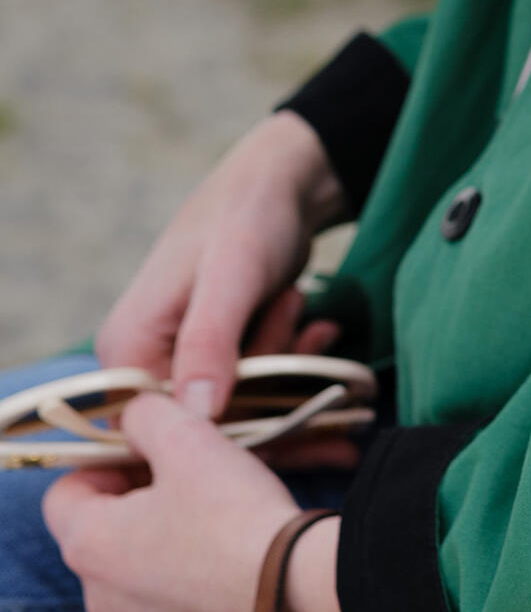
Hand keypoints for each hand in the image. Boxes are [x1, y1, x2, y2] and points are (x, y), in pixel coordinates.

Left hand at [42, 394, 350, 611]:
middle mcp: (101, 598)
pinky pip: (174, 604)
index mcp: (89, 546)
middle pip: (101, 535)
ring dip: (164, 542)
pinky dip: (193, 581)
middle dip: (137, 503)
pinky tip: (234, 561)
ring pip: (137, 572)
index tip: (149, 454)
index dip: (105, 464)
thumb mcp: (187, 438)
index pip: (64, 494)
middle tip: (187, 479)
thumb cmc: (236, 515)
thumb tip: (135, 419)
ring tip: (217, 520)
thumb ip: (145, 415)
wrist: (299, 593)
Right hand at [97, 113, 348, 417]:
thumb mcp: (231, 276)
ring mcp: (181, 357)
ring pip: (243, 401)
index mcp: (129, 348)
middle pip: (211, 417)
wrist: (282, 183)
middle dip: (270, 384)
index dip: (229, 428)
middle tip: (302, 326)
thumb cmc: (247, 216)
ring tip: (307, 313)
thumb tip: (198, 413)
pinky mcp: (218, 353)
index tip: (286, 404)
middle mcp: (145, 360)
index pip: (166, 426)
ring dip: (286, 364)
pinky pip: (257, 382)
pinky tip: (320, 328)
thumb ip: (210, 342)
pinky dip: (292, 360)